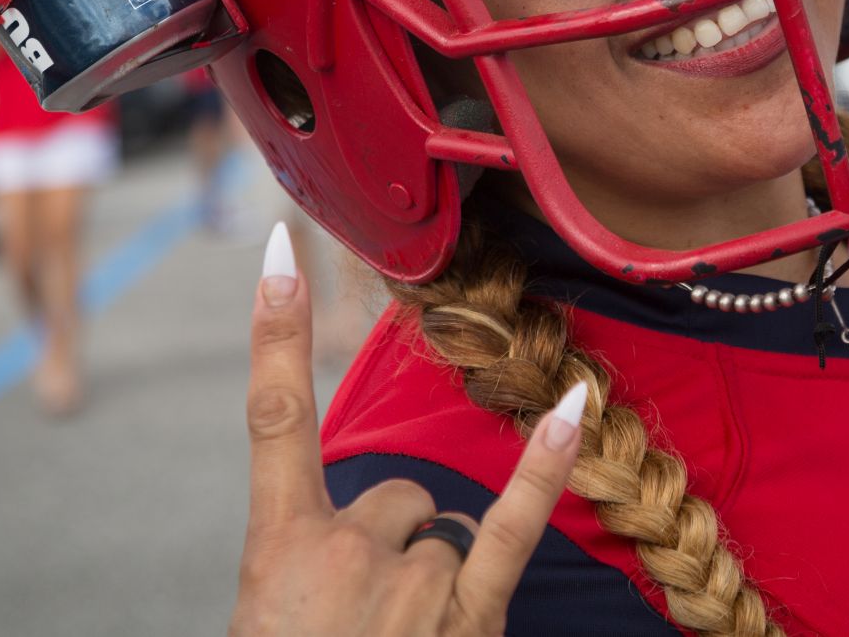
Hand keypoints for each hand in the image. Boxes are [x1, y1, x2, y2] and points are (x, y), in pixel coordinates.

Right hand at [230, 223, 588, 635]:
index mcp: (277, 552)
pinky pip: (510, 526)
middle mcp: (345, 552)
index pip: (273, 416)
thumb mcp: (273, 621)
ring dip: (433, 580)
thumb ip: (308, 572)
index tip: (276, 249)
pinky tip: (576, 403)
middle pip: (392, 497)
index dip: (274, 330)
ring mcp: (410, 586)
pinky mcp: (469, 619)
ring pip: (442, 531)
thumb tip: (358, 544)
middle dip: (387, 548)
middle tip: (360, 627)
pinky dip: (545, 466)